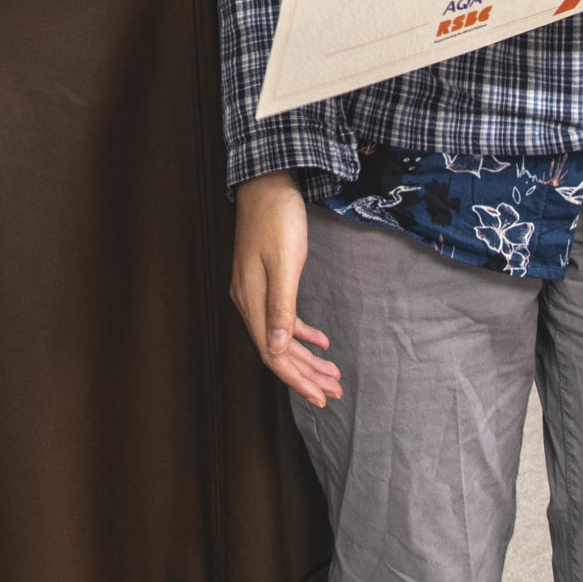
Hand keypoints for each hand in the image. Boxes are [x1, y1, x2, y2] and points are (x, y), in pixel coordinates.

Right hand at [231, 172, 340, 407]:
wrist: (266, 184)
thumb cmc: (277, 220)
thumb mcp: (285, 264)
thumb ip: (282, 308)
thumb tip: (278, 351)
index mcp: (252, 301)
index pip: (273, 354)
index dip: (297, 379)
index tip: (319, 397)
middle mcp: (249, 302)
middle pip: (278, 351)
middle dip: (306, 374)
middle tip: (334, 392)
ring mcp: (255, 292)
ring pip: (281, 337)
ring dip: (306, 358)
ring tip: (332, 374)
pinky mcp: (264, 281)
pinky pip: (283, 317)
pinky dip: (302, 333)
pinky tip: (321, 341)